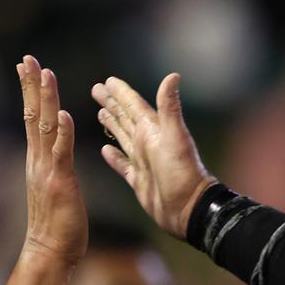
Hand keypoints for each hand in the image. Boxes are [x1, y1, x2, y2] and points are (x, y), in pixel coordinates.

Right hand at [18, 55, 87, 263]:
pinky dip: (63, 132)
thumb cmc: (56, 225)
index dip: (30, 91)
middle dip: (31, 85)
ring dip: (47, 99)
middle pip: (33, 115)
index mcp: (38, 161)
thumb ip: (52, 167)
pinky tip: (64, 113)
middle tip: (28, 58)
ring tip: (45, 73)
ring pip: (46, 128)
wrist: (49, 253)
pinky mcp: (61, 183)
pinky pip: (62, 153)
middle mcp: (38, 161)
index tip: (27, 66)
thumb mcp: (53, 188)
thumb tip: (53, 153)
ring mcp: (48, 171)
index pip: (32, 118)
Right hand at [92, 73, 215, 239]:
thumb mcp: (175, 137)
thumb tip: (173, 76)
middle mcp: (147, 142)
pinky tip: (105, 150)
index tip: (107, 80)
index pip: (133, 105)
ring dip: (111, 124)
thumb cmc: (182, 174)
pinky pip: (122, 164)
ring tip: (100, 112)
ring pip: (122, 137)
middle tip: (97, 89)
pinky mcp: (138, 180)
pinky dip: (113, 157)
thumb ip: (170, 108)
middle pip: (125, 117)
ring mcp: (142, 161)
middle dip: (111, 103)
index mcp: (153, 130)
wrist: (188, 208)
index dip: (120, 92)